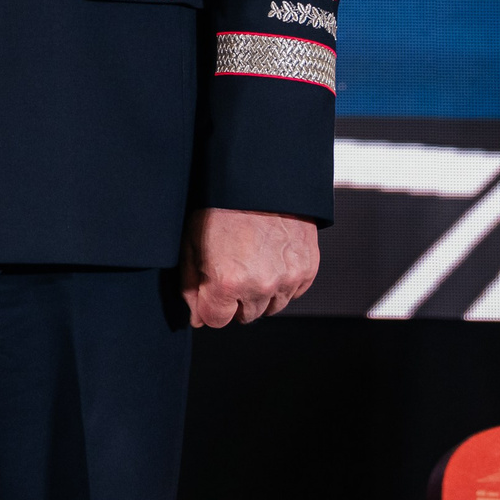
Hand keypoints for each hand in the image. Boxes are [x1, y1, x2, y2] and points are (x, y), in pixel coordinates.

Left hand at [180, 207, 318, 326]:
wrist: (259, 179)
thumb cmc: (220, 206)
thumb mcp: (191, 242)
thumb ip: (191, 286)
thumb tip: (198, 319)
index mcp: (227, 282)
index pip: (216, 320)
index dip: (210, 304)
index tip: (210, 288)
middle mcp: (260, 286)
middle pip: (245, 316)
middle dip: (234, 299)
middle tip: (231, 268)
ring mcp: (288, 279)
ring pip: (271, 307)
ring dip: (259, 293)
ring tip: (251, 261)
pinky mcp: (308, 269)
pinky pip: (293, 292)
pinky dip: (282, 282)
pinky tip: (270, 258)